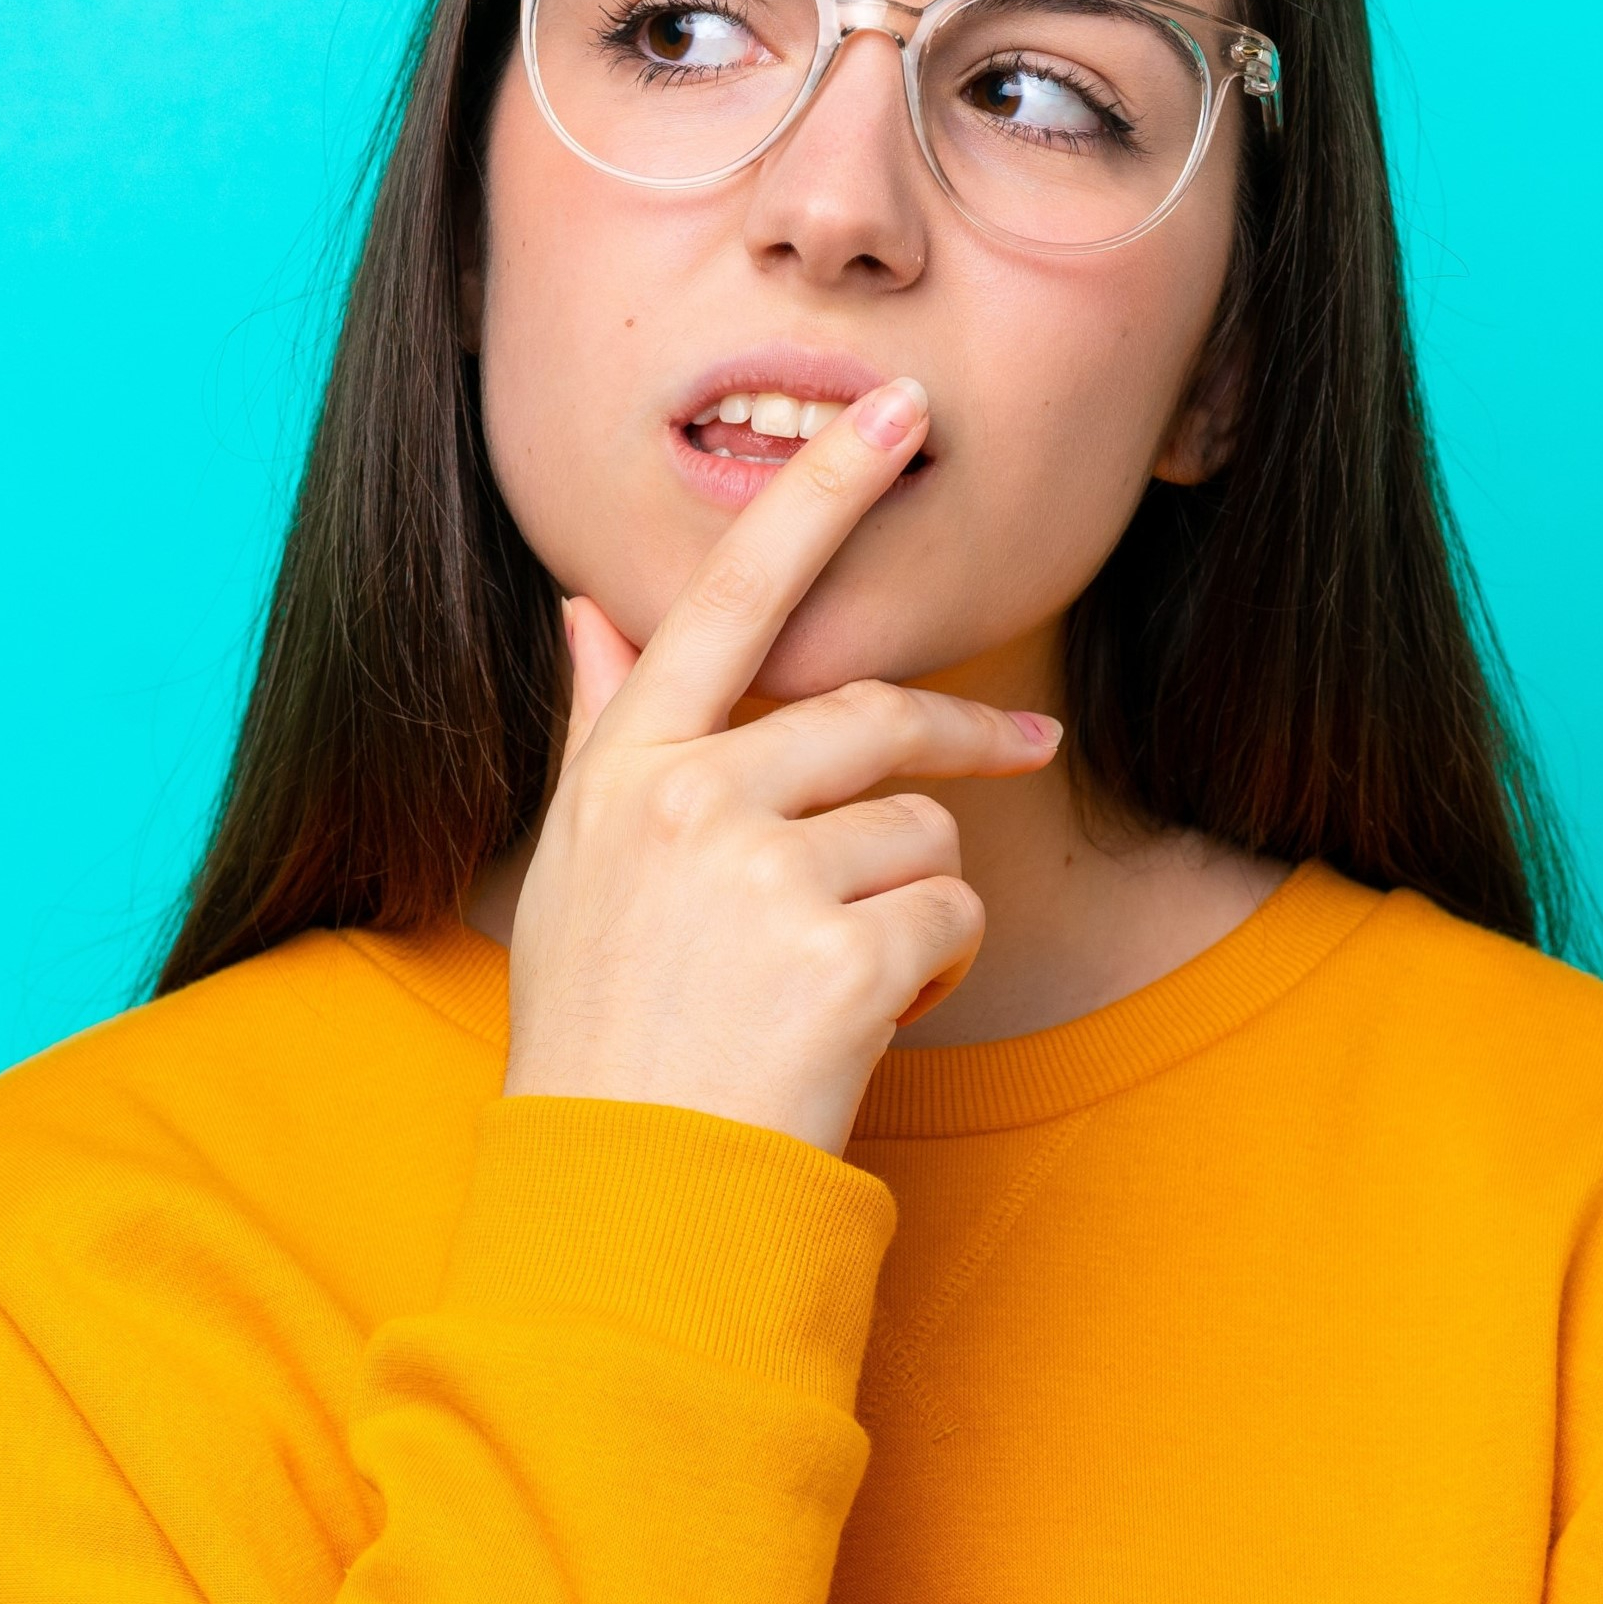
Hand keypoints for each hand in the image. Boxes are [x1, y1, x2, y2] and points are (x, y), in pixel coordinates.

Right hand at [498, 377, 1060, 1156]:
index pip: (728, 598)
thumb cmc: (600, 1030)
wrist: (625, 1194)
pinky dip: (937, 974)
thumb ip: (599, 735)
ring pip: (922, 829)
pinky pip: (952, 920)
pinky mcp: (840, 957)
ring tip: (851, 978)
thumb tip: (587, 611)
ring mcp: (763, 878)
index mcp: (626, 771)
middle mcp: (689, 803)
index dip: (816, 495)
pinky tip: (870, 1023)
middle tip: (1028, 739)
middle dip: (959, 735)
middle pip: (872, 716)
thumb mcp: (574, 870)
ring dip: (920, 900)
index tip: (891, 409)